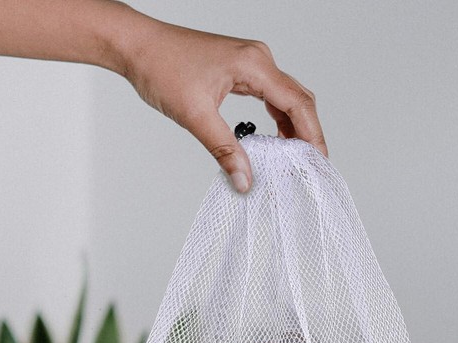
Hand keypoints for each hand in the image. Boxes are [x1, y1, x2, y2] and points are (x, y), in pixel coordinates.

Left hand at [120, 18, 326, 192]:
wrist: (138, 47)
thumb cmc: (161, 68)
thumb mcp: (195, 116)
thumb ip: (223, 150)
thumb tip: (244, 179)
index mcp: (254, 65)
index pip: (297, 102)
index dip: (312, 134)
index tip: (319, 160)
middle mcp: (257, 60)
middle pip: (298, 99)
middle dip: (308, 133)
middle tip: (311, 165)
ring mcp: (250, 64)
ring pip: (285, 98)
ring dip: (292, 128)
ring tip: (295, 158)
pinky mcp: (239, 71)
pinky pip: (269, 96)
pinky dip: (276, 119)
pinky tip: (274, 140)